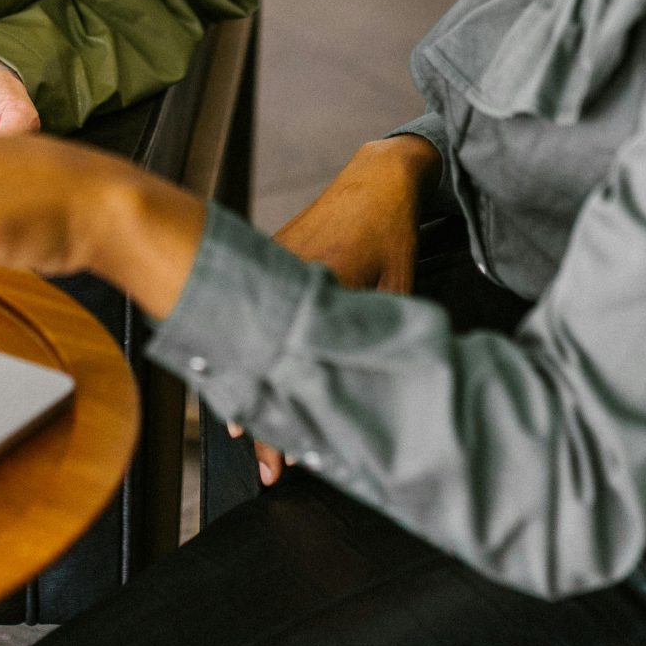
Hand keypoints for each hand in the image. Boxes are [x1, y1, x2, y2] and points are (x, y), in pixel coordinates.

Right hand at [237, 135, 437, 484]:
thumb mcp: (398, 289)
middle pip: (261, 365)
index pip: (287, 370)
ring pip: (249, 342)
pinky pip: (252, 318)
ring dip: (251, 385)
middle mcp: (281, 281)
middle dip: (262, 420)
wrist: (377, 177)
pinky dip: (250, 350)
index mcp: (313, 288)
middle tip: (267, 468)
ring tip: (248, 432)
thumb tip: (377, 393)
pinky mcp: (269, 262)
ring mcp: (270, 271)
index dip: (283, 421)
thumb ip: (378, 336)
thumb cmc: (391, 232)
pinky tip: (247, 378)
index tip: (283, 460)